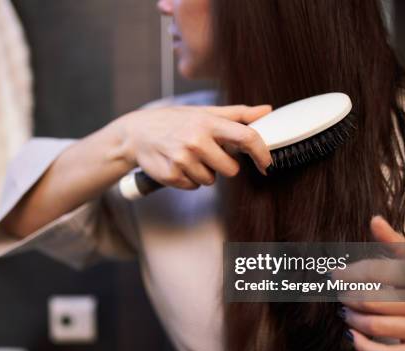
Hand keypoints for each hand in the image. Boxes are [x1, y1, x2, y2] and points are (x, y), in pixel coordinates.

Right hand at [113, 104, 271, 189]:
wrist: (136, 134)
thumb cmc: (174, 121)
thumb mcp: (204, 112)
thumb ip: (237, 114)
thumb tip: (268, 110)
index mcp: (209, 122)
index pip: (247, 138)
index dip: (262, 154)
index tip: (268, 165)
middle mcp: (197, 140)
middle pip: (231, 170)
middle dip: (223, 165)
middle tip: (208, 153)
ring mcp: (183, 159)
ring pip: (211, 180)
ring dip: (204, 172)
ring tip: (188, 157)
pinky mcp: (172, 175)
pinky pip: (194, 187)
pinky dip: (189, 179)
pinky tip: (178, 165)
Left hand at [340, 216, 404, 350]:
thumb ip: (395, 243)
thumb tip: (374, 220)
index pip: (379, 271)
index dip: (350, 272)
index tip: (334, 274)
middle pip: (372, 300)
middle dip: (348, 296)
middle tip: (340, 294)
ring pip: (375, 326)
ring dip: (352, 318)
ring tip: (345, 311)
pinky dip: (362, 345)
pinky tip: (353, 334)